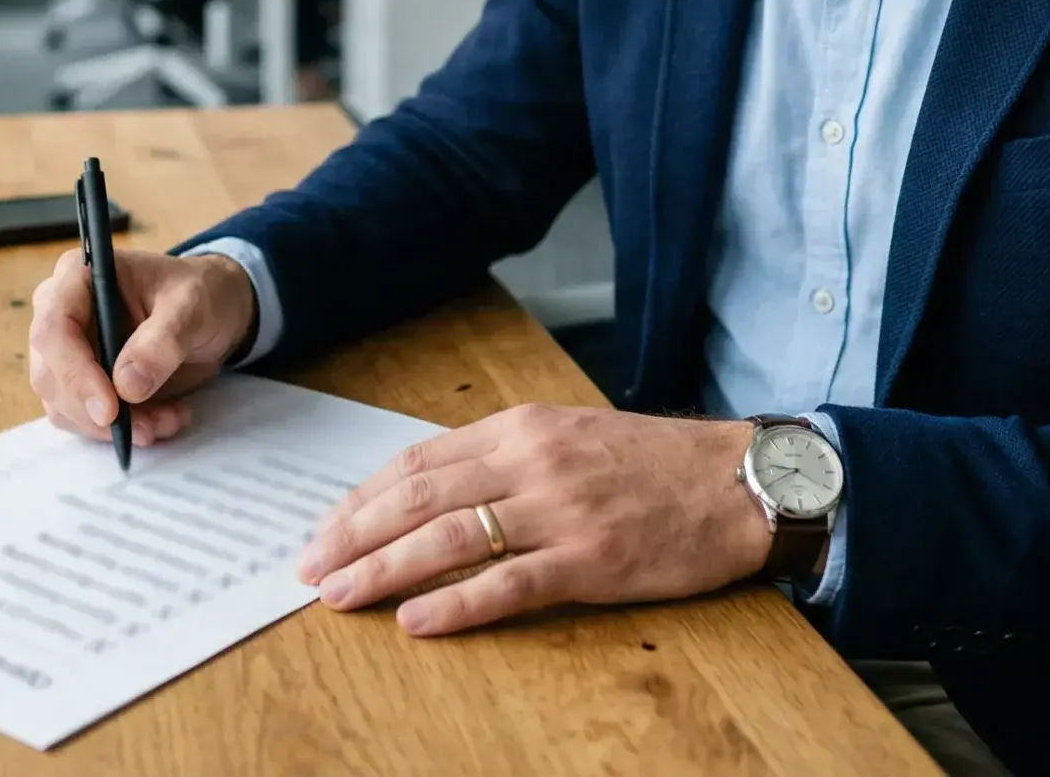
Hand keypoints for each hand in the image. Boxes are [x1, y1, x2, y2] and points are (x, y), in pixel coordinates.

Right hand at [27, 249, 257, 446]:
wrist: (212, 312)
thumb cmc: (198, 295)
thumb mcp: (192, 308)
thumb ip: (162, 341)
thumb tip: (126, 386)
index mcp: (78, 276)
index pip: (53, 329)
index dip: (75, 373)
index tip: (110, 410)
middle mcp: (61, 313)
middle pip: (51, 375)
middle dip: (98, 411)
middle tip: (150, 428)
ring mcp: (66, 351)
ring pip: (64, 405)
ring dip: (114, 427)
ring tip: (168, 420)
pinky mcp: (80, 383)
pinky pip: (84, 419)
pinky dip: (120, 431)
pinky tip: (163, 419)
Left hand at [294, 406, 772, 635]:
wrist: (739, 481)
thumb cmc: (654, 464)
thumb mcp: (569, 438)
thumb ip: (503, 459)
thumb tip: (430, 494)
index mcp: (520, 428)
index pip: (417, 462)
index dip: (362, 499)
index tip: (324, 530)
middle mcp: (532, 462)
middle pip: (418, 498)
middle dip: (353, 535)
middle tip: (310, 570)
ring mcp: (561, 510)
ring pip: (449, 539)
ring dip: (384, 570)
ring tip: (342, 596)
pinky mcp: (591, 559)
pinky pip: (508, 583)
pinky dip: (455, 604)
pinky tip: (416, 622)